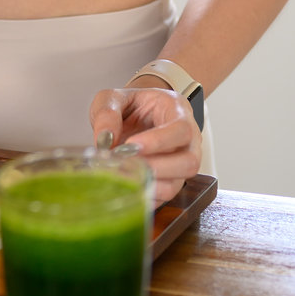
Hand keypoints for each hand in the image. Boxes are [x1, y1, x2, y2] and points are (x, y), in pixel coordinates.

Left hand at [89, 83, 202, 204]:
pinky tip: (124, 188)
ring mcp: (180, 164)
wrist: (133, 116)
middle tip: (127, 164)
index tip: (132, 145)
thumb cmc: (130, 105)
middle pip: (189, 162)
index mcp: (177, 112)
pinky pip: (162, 198)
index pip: (181, 129)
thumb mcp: (113, 97)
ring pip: (176, 184)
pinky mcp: (169, 182)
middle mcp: (187, 141)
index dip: (159, 141)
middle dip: (157, 168)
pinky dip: (143, 197)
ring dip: (148, 185)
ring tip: (122, 176)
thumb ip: (107, 112)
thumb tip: (105, 139)